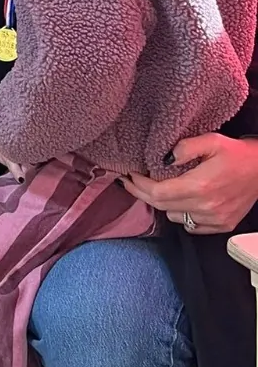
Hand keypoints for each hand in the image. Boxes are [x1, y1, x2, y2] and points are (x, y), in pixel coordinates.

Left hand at [124, 133, 257, 234]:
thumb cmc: (237, 153)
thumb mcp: (211, 140)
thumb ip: (184, 148)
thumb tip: (162, 159)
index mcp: (200, 186)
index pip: (158, 193)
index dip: (139, 186)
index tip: (129, 176)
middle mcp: (206, 207)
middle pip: (162, 206)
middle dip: (142, 194)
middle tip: (131, 182)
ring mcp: (215, 219)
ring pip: (175, 217)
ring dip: (164, 204)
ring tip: (159, 188)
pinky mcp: (223, 226)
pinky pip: (191, 226)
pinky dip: (182, 215)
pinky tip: (181, 201)